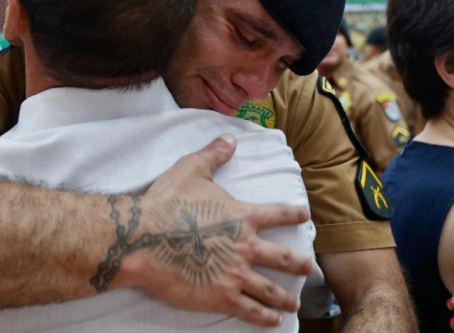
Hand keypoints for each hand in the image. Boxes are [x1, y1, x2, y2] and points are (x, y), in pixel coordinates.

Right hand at [122, 133, 313, 326]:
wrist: (143, 238)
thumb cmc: (166, 203)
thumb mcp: (191, 169)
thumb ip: (214, 154)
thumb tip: (230, 138)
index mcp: (243, 216)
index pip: (277, 214)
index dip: (294, 214)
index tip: (305, 216)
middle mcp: (246, 246)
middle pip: (282, 257)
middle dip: (299, 264)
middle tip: (310, 268)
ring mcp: (235, 274)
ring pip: (270, 289)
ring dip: (285, 297)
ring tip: (294, 303)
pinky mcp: (221, 297)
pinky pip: (250, 310)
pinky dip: (264, 317)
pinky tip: (272, 321)